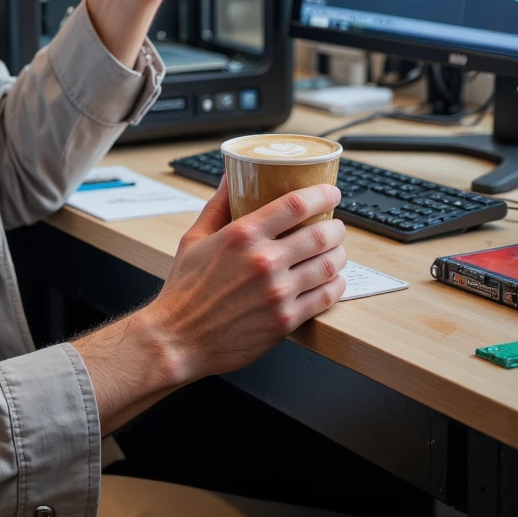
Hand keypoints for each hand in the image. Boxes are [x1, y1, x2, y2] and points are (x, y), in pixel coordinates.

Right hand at [143, 178, 346, 384]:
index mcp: (242, 236)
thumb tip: (230, 177)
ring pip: (329, 265)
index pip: (295, 204)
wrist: (178, 339)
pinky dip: (336, 285)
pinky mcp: (285, 320)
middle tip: (336, 226)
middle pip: (320, 234)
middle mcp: (263, 261)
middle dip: (336, 227)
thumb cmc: (184, 290)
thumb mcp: (195, 239)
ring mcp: (277, 292)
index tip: (331, 192)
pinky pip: (325, 297)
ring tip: (336, 251)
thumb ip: (217, 205)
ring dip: (340, 254)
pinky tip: (333, 280)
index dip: (321, 194)